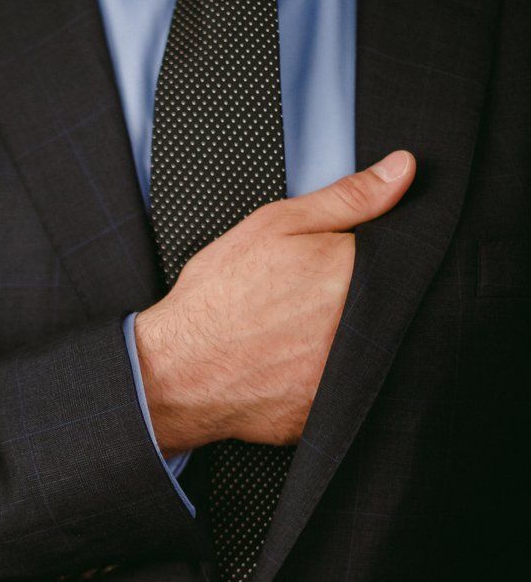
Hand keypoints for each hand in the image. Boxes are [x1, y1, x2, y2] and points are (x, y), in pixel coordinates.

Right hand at [134, 150, 416, 452]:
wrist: (177, 371)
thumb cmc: (218, 297)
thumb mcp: (274, 226)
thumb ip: (346, 198)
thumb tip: (404, 169)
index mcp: (352, 273)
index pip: (397, 258)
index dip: (370, 257)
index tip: (336, 265)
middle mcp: (358, 325)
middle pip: (386, 304)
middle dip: (356, 299)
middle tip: (303, 303)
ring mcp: (347, 375)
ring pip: (368, 349)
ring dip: (344, 339)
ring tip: (293, 334)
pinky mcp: (330, 412)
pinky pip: (341, 391)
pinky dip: (322, 377)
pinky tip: (289, 367)